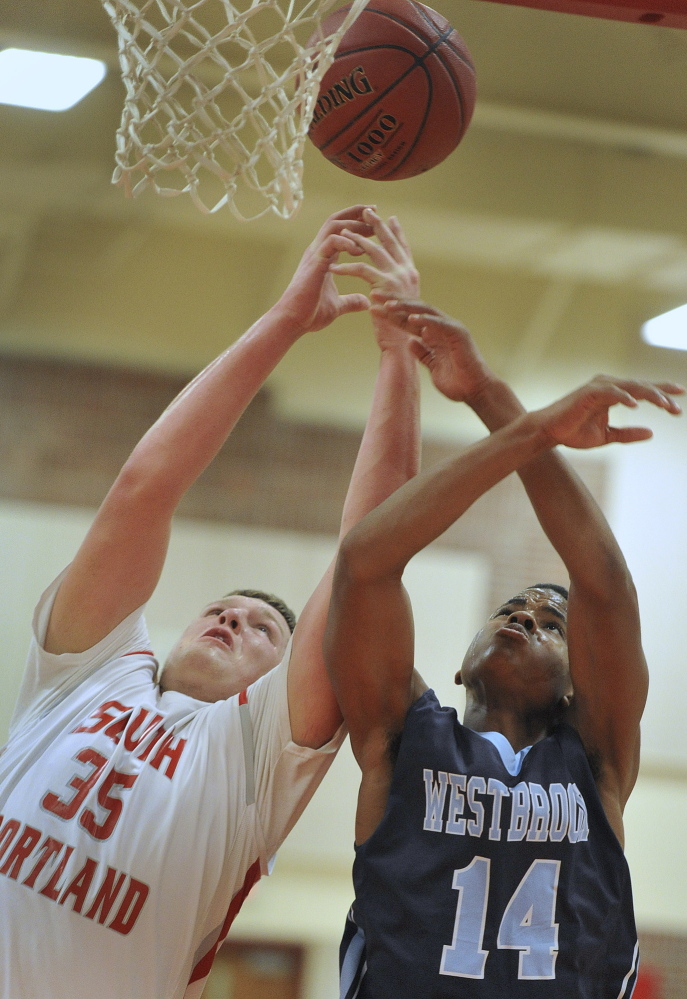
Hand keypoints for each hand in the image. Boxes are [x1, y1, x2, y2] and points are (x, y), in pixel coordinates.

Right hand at [275, 206, 375, 333]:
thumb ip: (351, 301)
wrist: (293, 321)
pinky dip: (346, 242)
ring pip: (334, 225)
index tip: (375, 220)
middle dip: (357, 214)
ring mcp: (315, 255)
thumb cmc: (310, 314)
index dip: (357, 222)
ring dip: (353, 224)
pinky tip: (359, 250)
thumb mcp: (337, 306)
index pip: (340, 230)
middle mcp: (318, 251)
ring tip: (370, 227)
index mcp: (323, 257)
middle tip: (376, 212)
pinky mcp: (314, 263)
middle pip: (337, 220)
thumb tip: (365, 303)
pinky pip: (331, 242)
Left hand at [329, 210, 419, 349]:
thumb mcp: (399, 304)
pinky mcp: (383, 286)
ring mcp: (397, 277)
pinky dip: (345, 268)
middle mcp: (407, 272)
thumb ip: (393, 290)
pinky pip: (361, 269)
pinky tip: (333, 268)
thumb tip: (383, 287)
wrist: (400, 344)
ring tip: (342, 233)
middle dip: (377, 225)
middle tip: (366, 211)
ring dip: (356, 240)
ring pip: (374, 250)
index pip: (403, 247)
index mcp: (411, 274)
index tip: (391, 217)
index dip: (397, 232)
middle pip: (390, 242)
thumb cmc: (398, 329)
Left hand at [373, 299, 493, 399]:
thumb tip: (410, 342)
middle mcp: (442, 327)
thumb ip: (423, 353)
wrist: (476, 391)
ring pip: (425, 311)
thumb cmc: (457, 382)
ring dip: (406, 307)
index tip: (373, 307)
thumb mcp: (433, 366)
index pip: (408, 319)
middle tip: (374, 294)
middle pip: (414, 309)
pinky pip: (440, 324)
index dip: (390, 313)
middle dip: (393, 302)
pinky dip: (426, 320)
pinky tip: (412, 317)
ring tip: (388, 304)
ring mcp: (451, 328)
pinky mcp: (459, 334)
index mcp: (434, 334)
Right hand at [535, 375, 683, 449]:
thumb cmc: (574, 432)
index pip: (643, 390)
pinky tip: (636, 405)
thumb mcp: (607, 436)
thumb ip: (628, 433)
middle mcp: (608, 386)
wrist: (549, 432)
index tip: (681, 397)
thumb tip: (651, 433)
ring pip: (631, 387)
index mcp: (614, 394)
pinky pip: (611, 392)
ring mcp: (599, 387)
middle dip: (662, 395)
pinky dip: (624, 397)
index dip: (662, 392)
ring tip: (665, 404)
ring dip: (649, 395)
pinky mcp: (588, 392)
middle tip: (677, 407)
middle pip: (641, 386)